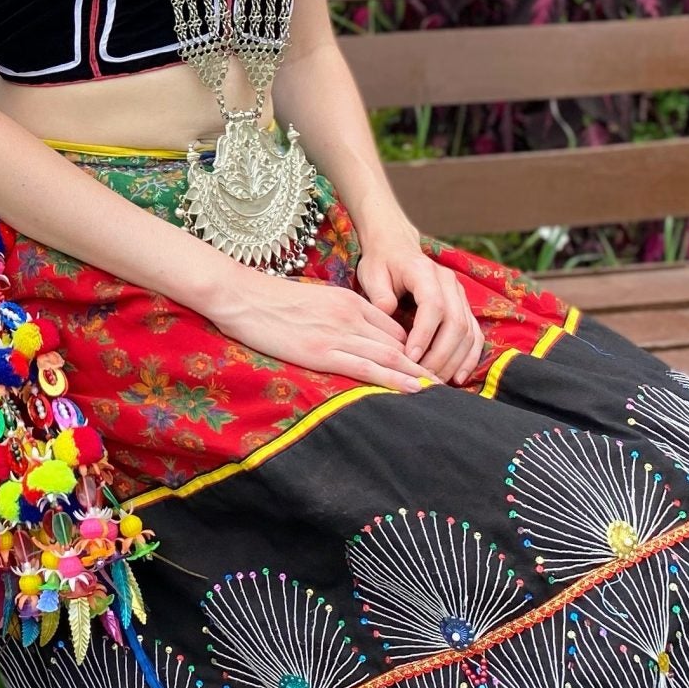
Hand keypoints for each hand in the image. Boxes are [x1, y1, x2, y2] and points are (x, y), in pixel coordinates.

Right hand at [208, 267, 434, 392]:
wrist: (242, 296)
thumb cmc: (271, 301)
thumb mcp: (314, 301)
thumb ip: (338, 315)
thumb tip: (355, 336)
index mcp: (349, 301)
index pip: (392, 327)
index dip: (414, 348)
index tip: (429, 365)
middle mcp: (350, 316)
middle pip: (398, 341)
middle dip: (424, 363)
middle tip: (447, 383)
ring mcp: (338, 333)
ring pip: (390, 355)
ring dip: (418, 374)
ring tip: (440, 391)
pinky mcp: (322, 352)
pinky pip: (367, 367)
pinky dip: (394, 379)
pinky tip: (414, 388)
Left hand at [354, 215, 483, 385]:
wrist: (396, 247)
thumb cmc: (381, 263)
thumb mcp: (372, 273)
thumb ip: (379, 294)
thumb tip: (387, 316)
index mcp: (425, 271)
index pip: (433, 305)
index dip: (424, 333)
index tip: (411, 356)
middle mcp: (449, 283)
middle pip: (455, 323)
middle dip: (440, 354)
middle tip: (422, 376)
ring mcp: (460, 295)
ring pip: (468, 332)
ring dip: (454, 360)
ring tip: (436, 382)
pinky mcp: (464, 308)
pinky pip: (474, 335)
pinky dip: (469, 358)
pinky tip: (457, 377)